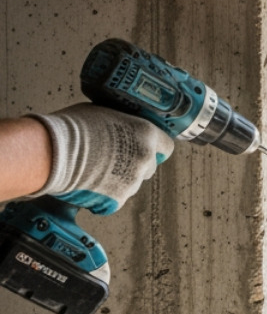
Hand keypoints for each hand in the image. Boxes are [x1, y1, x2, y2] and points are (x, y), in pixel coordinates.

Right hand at [25, 104, 172, 214]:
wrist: (54, 152)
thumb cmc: (73, 128)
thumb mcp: (103, 113)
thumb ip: (120, 124)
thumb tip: (117, 126)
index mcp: (146, 135)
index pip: (166, 146)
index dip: (155, 149)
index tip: (147, 150)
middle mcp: (145, 159)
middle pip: (149, 167)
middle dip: (135, 166)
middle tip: (113, 161)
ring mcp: (133, 181)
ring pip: (131, 184)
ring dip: (119, 181)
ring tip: (95, 171)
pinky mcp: (117, 199)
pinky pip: (115, 200)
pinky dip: (104, 196)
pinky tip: (88, 185)